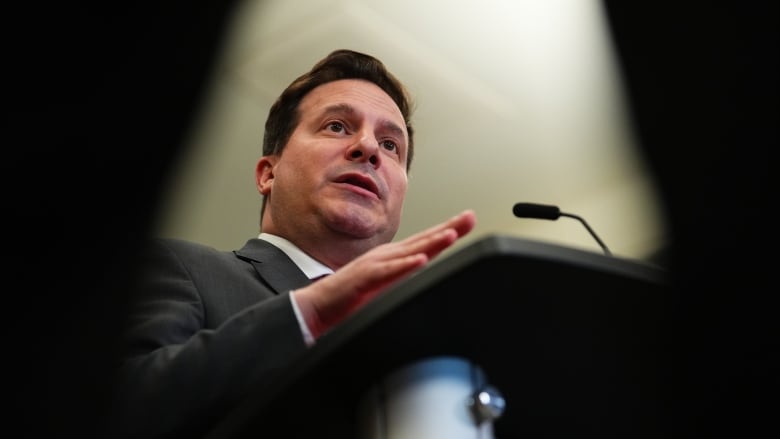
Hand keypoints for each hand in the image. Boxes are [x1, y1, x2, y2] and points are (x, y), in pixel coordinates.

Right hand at [293, 209, 475, 338]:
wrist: (318, 307)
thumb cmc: (350, 297)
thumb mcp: (385, 285)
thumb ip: (404, 277)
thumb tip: (423, 270)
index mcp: (392, 257)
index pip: (425, 241)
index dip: (448, 230)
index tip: (468, 220)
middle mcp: (386, 256)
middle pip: (422, 240)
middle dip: (448, 229)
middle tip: (469, 217)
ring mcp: (375, 265)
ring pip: (408, 252)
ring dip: (430, 243)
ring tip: (451, 235)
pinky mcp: (364, 279)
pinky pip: (387, 273)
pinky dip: (403, 266)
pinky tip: (419, 261)